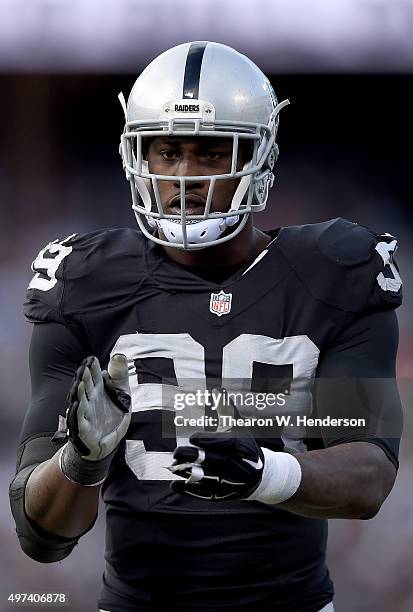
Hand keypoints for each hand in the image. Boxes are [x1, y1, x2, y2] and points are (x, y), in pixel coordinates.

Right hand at [59, 354, 130, 485]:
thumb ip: (120, 375)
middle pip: (84, 386)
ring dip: (78, 393)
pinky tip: (76, 404)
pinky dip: (76, 413)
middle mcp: (88, 399)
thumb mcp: (121, 392)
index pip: (93, 375)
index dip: (92, 368)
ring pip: (79, 401)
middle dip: (84, 378)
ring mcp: (84, 414)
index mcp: (97, 389)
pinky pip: (78, 421)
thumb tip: (118, 355)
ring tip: (79, 383)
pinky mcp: (82, 429)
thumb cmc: (112, 414)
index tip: (92, 359)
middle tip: (84, 367)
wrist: (108, 441)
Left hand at [169, 389, 301, 503]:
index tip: (192, 437)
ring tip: (173, 467)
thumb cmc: (244, 445)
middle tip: (177, 452)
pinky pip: (206, 494)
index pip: (227, 444)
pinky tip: (175, 484)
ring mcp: (232, 482)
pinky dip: (190, 490)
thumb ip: (226, 408)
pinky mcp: (224, 495)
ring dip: (190, 474)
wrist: (260, 474)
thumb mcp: (238, 426)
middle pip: (216, 461)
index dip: (209, 440)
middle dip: (195, 457)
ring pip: (210, 478)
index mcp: (244, 447)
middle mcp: (240, 465)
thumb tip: (217, 388)